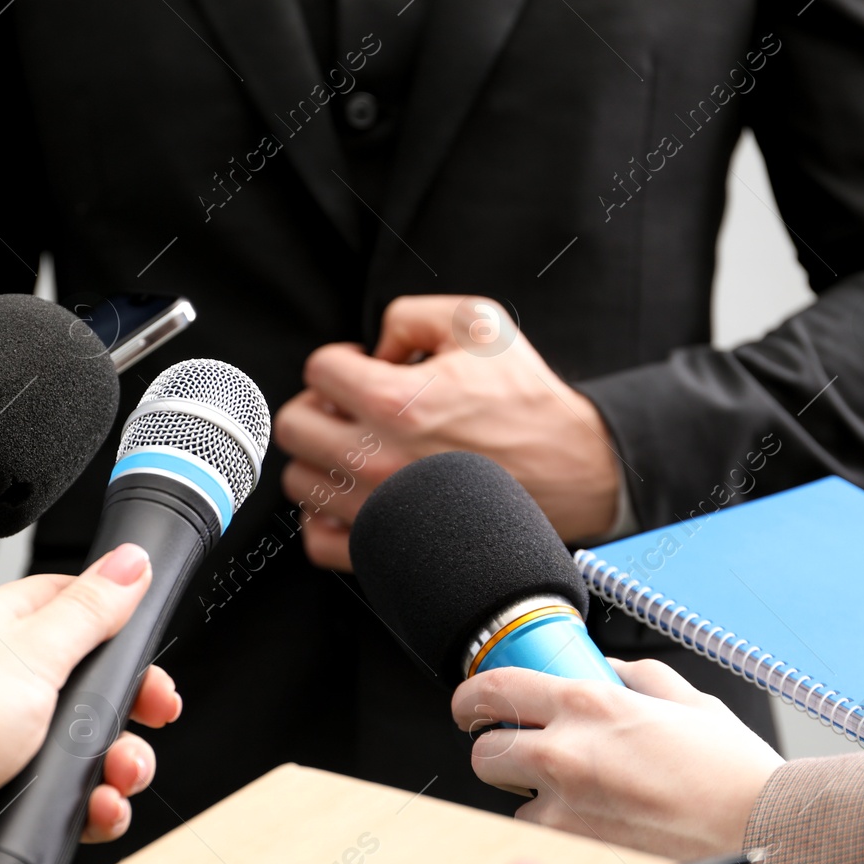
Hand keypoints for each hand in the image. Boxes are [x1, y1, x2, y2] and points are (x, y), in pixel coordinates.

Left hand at [0, 543, 179, 863]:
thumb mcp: (34, 650)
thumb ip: (91, 610)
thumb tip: (132, 561)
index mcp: (9, 633)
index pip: (82, 612)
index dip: (125, 635)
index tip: (151, 660)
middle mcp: (8, 685)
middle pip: (96, 689)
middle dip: (133, 711)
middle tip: (152, 717)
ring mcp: (7, 744)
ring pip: (89, 751)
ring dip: (120, 765)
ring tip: (120, 775)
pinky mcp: (4, 798)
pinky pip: (67, 802)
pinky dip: (93, 809)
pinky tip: (98, 810)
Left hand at [274, 295, 621, 570]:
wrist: (569, 470)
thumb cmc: (526, 403)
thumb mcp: (479, 323)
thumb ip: (409, 316)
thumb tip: (373, 347)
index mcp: (395, 402)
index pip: (317, 369)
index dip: (341, 361)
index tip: (364, 370)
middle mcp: (377, 459)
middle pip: (294, 426)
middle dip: (320, 407)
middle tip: (352, 409)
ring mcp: (377, 509)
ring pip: (300, 482)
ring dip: (321, 460)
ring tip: (358, 450)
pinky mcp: (386, 547)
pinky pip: (318, 541)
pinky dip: (326, 520)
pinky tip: (354, 496)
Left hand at [456, 660, 782, 862]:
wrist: (764, 839)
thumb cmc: (735, 775)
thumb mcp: (691, 703)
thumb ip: (641, 678)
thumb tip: (613, 669)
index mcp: (589, 703)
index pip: (493, 688)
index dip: (471, 695)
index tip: (474, 702)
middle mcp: (564, 752)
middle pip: (481, 750)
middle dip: (494, 748)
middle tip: (517, 747)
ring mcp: (563, 806)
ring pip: (509, 798)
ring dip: (529, 792)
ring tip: (576, 791)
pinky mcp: (572, 849)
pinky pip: (541, 834)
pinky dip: (556, 828)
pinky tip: (596, 821)